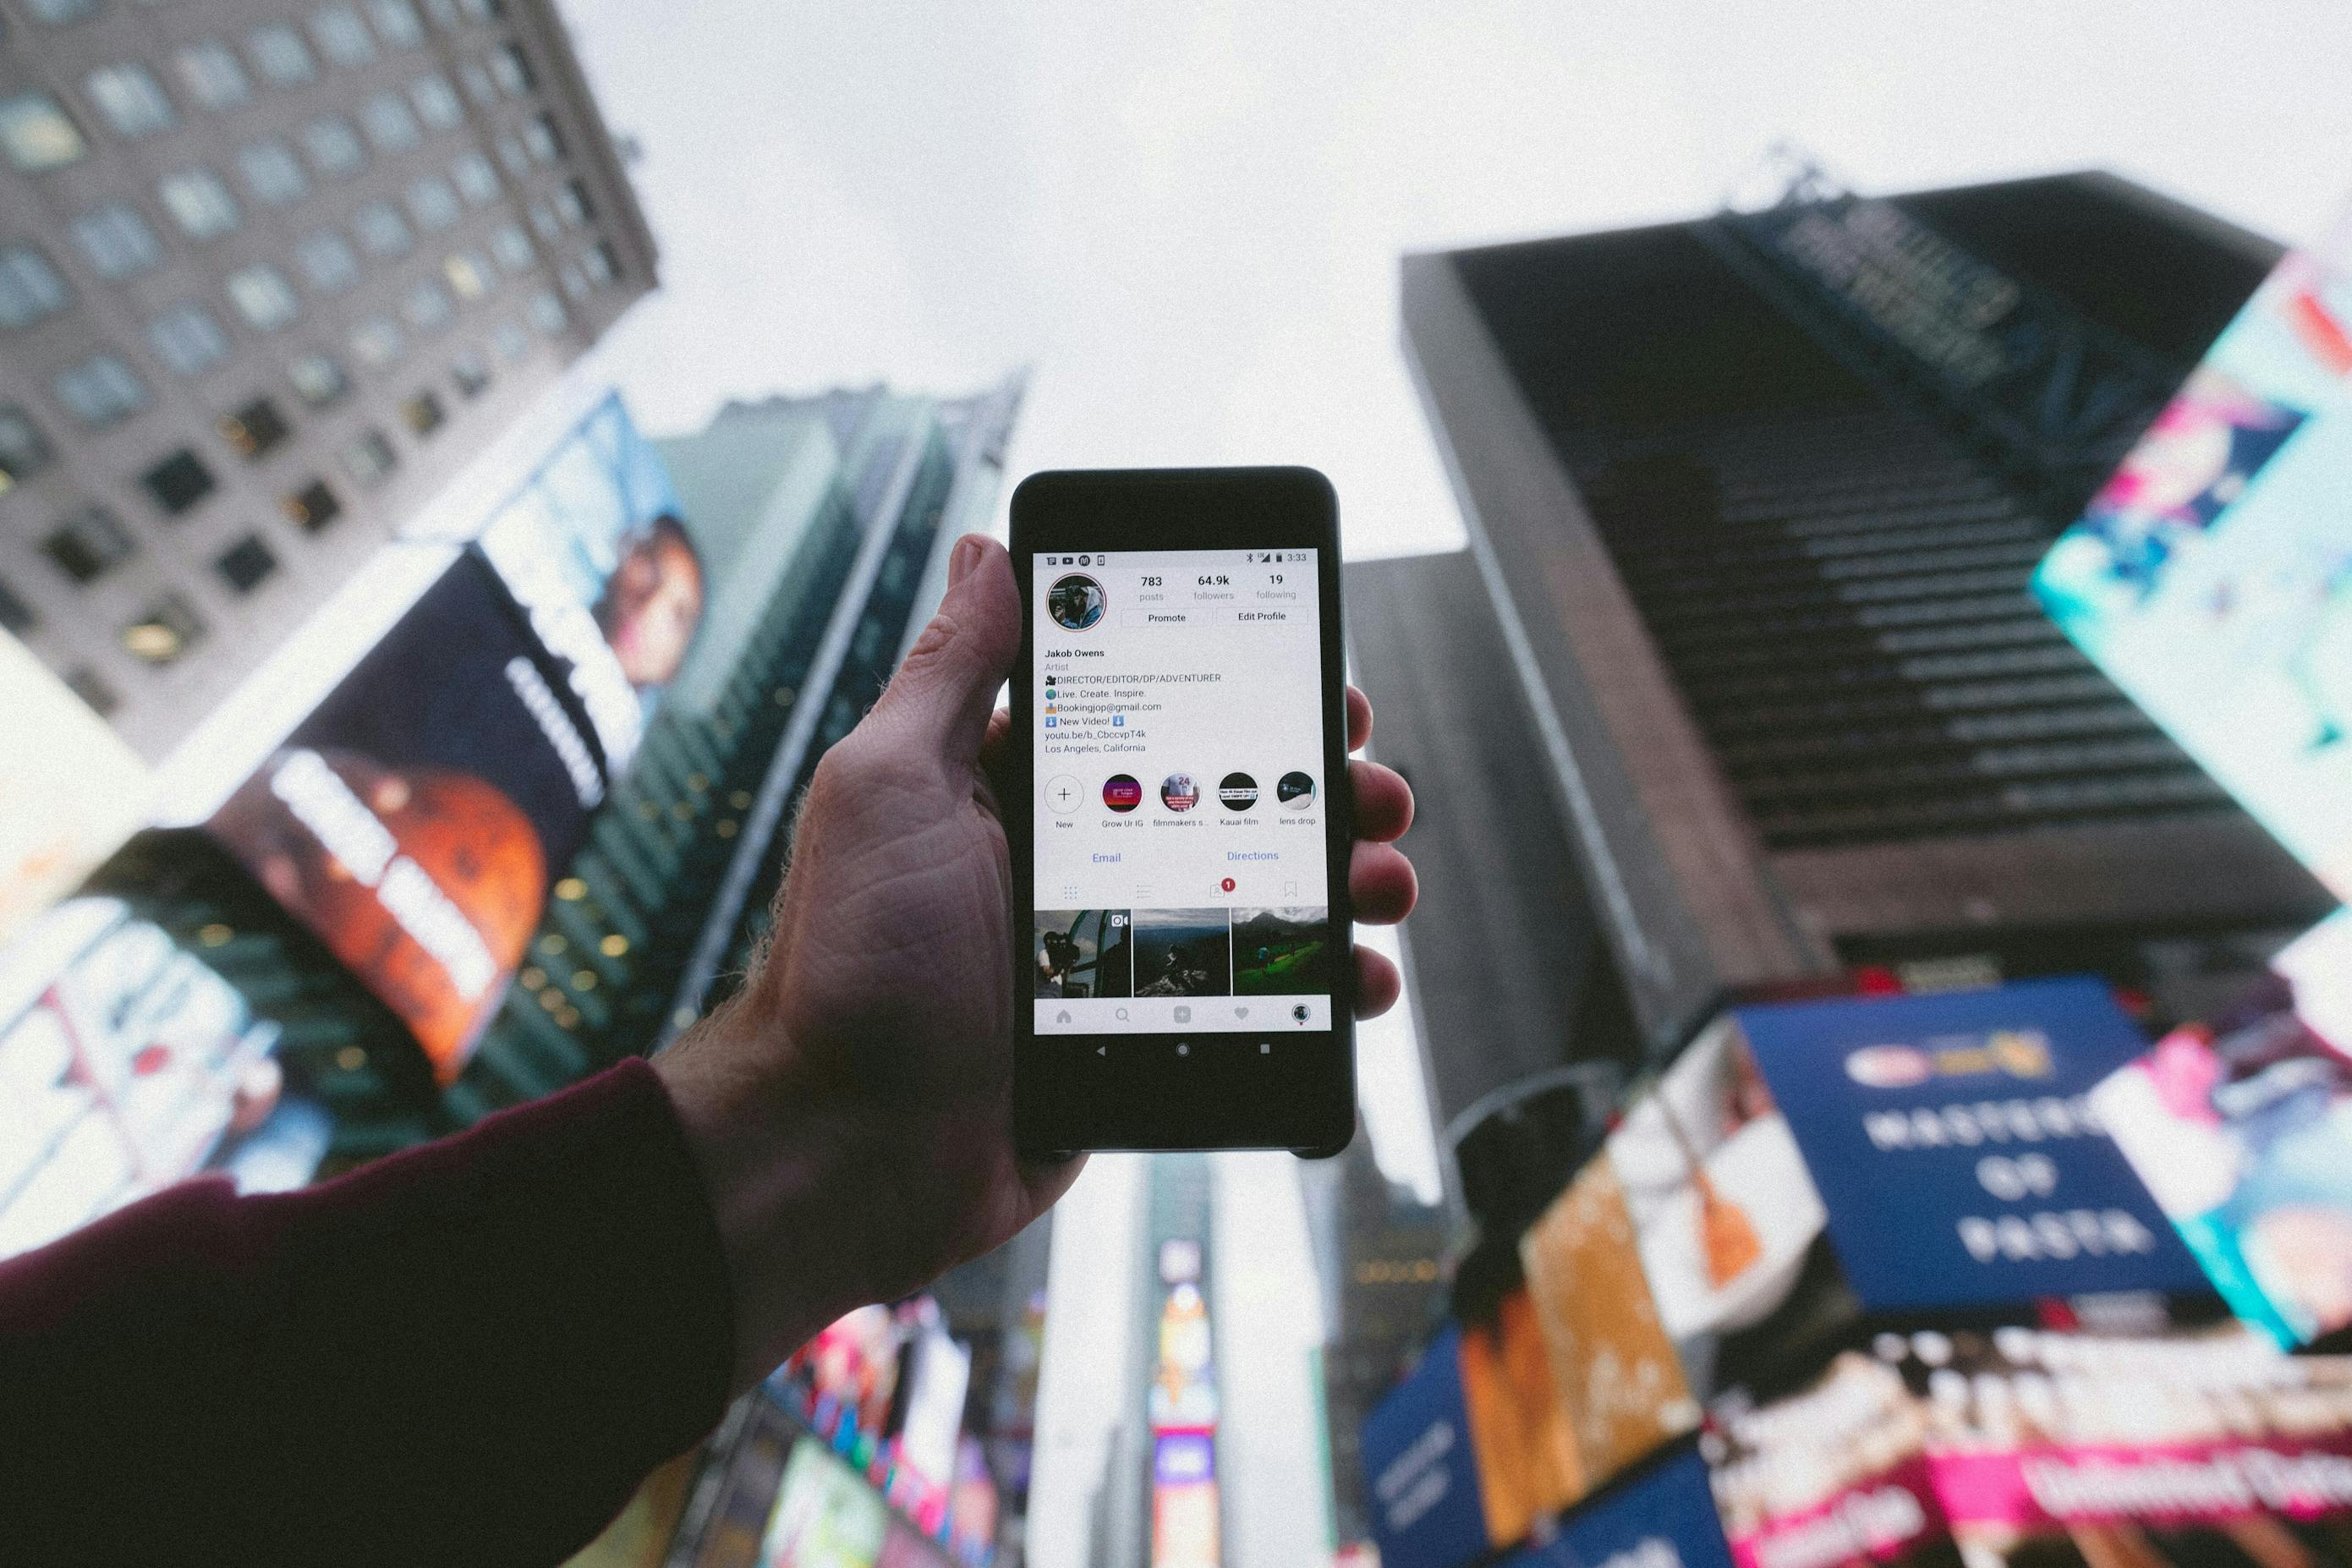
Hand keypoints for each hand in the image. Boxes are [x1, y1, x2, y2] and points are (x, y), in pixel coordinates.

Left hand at [656, 534, 1416, 1390]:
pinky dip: (1319, 992)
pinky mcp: (1145, 1040)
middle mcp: (1075, 865)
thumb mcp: (889, 787)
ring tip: (1381, 882)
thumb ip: (951, 672)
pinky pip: (1255, 1004)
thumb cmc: (850, 964)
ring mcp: (1117, 957)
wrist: (844, 1153)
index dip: (1247, 693)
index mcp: (1018, 791)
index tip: (1317, 681)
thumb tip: (987, 550)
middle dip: (1320, 787)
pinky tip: (1358, 980)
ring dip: (1340, 881)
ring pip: (1260, 901)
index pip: (1157, 716)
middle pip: (1231, 804)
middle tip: (1373, 789)